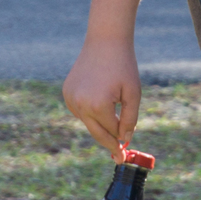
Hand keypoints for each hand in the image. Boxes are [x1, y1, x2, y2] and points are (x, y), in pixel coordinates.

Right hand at [63, 39, 141, 154]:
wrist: (104, 41)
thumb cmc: (122, 66)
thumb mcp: (133, 94)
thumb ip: (129, 120)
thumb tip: (123, 140)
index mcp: (98, 105)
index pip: (111, 132)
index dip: (121, 141)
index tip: (123, 158)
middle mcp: (80, 104)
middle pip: (97, 133)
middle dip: (109, 143)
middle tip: (118, 156)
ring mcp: (71, 98)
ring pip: (88, 122)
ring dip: (100, 123)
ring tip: (112, 105)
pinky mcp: (67, 93)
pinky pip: (80, 111)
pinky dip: (90, 112)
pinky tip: (99, 97)